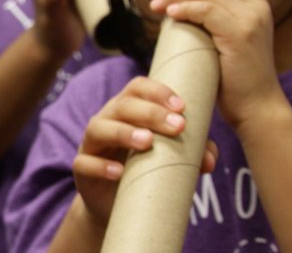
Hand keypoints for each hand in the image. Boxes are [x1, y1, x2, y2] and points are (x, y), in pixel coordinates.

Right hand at [73, 77, 217, 221]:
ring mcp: (91, 144)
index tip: (182, 107)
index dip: (158, 92)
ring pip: (99, 128)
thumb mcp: (168, 157)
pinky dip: (101, 167)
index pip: (137, 88)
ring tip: (147, 142)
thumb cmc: (144, 169)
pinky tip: (120, 172)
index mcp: (128, 110)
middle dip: (150, 112)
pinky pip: (84, 163)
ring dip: (124, 132)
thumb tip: (209, 160)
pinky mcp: (81, 169)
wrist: (115, 203)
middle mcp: (107, 120)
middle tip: (177, 127)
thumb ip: (191, 153)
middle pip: (122, 105)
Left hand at [148, 0, 282, 129]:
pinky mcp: (240, 35)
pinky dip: (184, 8)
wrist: (256, 107)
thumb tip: (183, 5)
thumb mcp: (232, 40)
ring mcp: (251, 19)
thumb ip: (218, 19)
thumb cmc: (236, 78)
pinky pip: (205, 10)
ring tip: (157, 5)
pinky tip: (170, 15)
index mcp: (259, 4)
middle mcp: (259, 7)